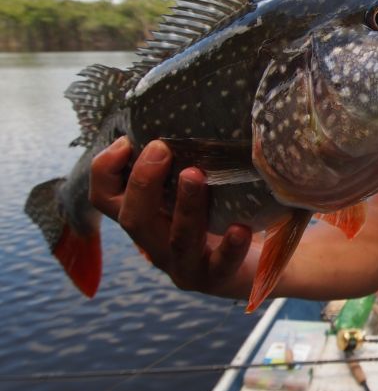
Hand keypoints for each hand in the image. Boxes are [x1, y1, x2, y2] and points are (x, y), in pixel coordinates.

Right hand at [89, 138, 256, 296]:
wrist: (259, 261)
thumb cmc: (222, 213)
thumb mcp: (198, 184)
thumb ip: (185, 159)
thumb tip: (186, 111)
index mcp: (147, 218)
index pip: (106, 199)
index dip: (105, 172)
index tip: (125, 142)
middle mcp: (157, 244)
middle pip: (133, 220)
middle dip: (143, 183)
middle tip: (161, 149)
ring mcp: (185, 265)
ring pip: (177, 240)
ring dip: (185, 206)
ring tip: (195, 175)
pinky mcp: (217, 279)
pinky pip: (221, 265)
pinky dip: (230, 246)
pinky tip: (241, 228)